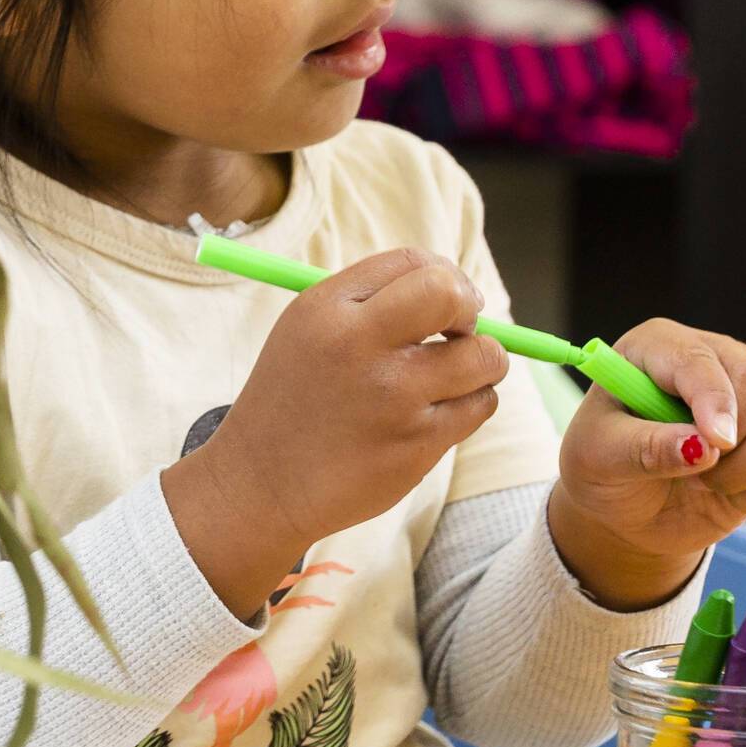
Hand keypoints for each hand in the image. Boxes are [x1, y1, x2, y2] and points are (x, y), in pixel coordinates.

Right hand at [163, 248, 508, 619]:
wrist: (261, 483)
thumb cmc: (294, 400)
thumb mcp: (307, 332)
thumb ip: (371, 302)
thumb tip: (460, 294)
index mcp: (326, 309)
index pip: (413, 263)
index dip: (444, 277)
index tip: (444, 305)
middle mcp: (358, 346)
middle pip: (450, 295)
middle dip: (470, 308)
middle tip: (460, 331)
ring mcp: (392, 397)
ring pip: (484, 357)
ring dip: (482, 363)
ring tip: (452, 379)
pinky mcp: (416, 444)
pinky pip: (480, 405)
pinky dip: (470, 405)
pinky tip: (435, 414)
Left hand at [547, 321, 745, 607]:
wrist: (621, 511)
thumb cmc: (600, 469)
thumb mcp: (599, 458)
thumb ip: (644, 449)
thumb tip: (702, 447)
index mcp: (656, 348)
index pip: (699, 360)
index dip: (713, 399)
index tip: (716, 442)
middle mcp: (710, 362)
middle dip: (729, 437)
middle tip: (690, 469)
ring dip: (741, 472)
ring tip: (698, 482)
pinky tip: (721, 494)